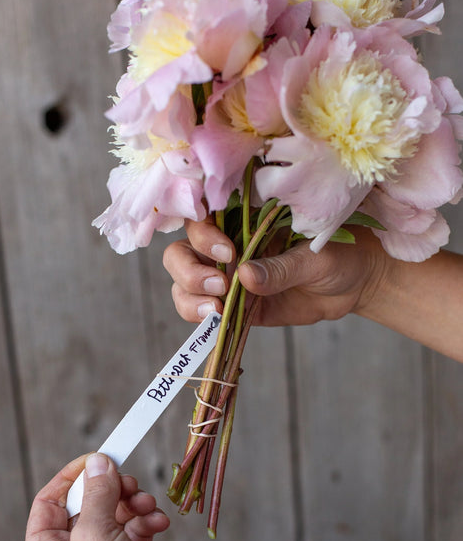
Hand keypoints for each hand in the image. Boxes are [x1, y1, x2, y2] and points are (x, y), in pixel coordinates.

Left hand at [23, 453, 192, 540]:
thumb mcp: (95, 535)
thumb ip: (97, 493)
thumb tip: (99, 462)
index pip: (49, 501)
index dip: (72, 476)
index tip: (98, 458)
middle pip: (87, 503)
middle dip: (112, 490)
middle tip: (130, 482)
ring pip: (115, 513)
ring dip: (134, 504)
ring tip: (148, 506)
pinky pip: (135, 528)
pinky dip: (147, 521)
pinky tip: (159, 523)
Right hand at [163, 217, 389, 326]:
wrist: (358, 283)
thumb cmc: (341, 253)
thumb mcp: (315, 257)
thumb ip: (281, 268)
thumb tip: (244, 278)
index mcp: (243, 218)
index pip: (201, 218)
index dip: (203, 234)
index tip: (228, 252)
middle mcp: (227, 245)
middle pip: (181, 253)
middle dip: (190, 270)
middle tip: (220, 285)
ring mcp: (228, 276)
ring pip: (184, 283)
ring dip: (190, 297)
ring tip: (216, 310)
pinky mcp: (235, 305)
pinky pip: (203, 311)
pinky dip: (201, 318)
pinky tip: (217, 322)